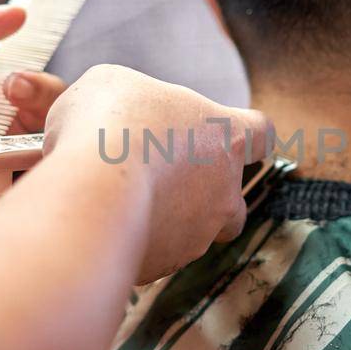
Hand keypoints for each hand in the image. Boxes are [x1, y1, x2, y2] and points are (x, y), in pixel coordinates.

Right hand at [42, 65, 270, 282]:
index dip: (247, 136)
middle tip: (165, 184)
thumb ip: (133, 97)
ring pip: (193, 233)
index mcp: (225, 135)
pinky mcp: (164, 266)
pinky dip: (133, 243)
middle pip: (234, 202)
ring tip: (118, 204)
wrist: (91, 193)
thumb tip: (117, 113)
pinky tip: (100, 225)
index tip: (231, 138)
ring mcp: (198, 235)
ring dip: (165, 221)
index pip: (259, 133)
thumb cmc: (108, 123)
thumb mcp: (114, 83)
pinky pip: (153, 255)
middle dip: (207, 198)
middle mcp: (225, 192)